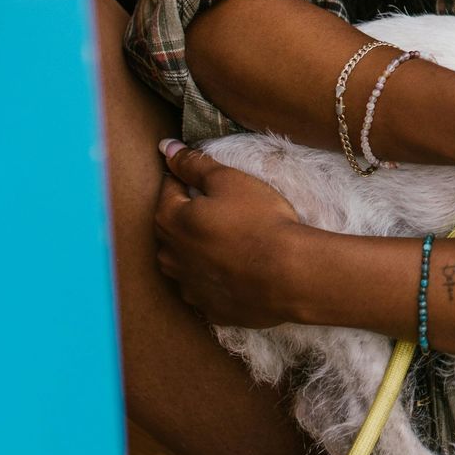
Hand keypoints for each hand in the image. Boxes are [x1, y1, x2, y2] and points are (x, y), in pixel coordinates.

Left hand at [153, 139, 310, 327]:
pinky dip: (212, 275)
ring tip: (226, 238)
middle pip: (170, 226)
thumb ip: (194, 164)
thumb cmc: (259, 220)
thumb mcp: (229, 180)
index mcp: (170, 220)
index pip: (167, 188)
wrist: (288, 274)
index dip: (183, 177)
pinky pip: (203, 286)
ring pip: (183, 259)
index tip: (200, 174)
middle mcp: (170, 256)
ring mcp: (188, 286)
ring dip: (196, 247)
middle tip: (217, 205)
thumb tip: (166, 147)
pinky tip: (234, 268)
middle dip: (186, 213)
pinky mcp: (209, 308)